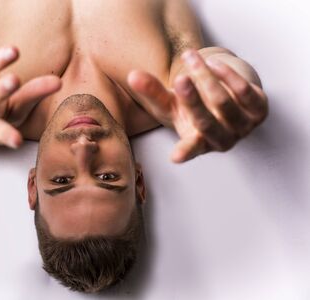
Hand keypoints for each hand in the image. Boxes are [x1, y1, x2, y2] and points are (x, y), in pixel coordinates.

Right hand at [128, 49, 267, 162]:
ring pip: (224, 102)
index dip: (184, 152)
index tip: (175, 157)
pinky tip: (212, 63)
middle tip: (180, 79)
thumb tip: (133, 75)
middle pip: (206, 122)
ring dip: (206, 77)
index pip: (191, 149)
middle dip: (192, 100)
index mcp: (198, 143)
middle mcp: (222, 140)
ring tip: (189, 56)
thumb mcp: (171, 103)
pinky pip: (244, 91)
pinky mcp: (260, 111)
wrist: (228, 101)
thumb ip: (152, 92)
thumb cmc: (194, 108)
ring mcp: (243, 127)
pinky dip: (227, 75)